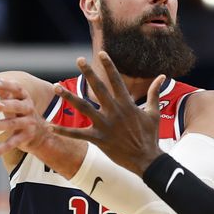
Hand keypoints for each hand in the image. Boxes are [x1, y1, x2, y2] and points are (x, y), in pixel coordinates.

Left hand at [0, 75, 50, 161]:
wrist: (41, 134)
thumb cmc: (20, 110)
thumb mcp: (12, 96)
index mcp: (24, 97)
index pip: (17, 88)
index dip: (7, 85)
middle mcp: (28, 109)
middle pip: (17, 106)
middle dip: (4, 105)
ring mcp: (28, 124)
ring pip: (12, 124)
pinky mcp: (25, 139)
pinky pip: (10, 145)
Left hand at [51, 53, 164, 174]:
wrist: (147, 159)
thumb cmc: (150, 136)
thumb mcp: (154, 112)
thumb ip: (155, 93)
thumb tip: (162, 76)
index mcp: (127, 104)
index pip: (116, 80)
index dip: (109, 66)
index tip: (102, 53)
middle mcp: (114, 111)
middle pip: (98, 88)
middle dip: (88, 73)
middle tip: (79, 59)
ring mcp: (105, 125)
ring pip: (83, 107)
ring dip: (69, 97)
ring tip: (57, 87)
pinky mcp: (99, 139)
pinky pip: (78, 134)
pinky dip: (64, 131)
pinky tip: (51, 126)